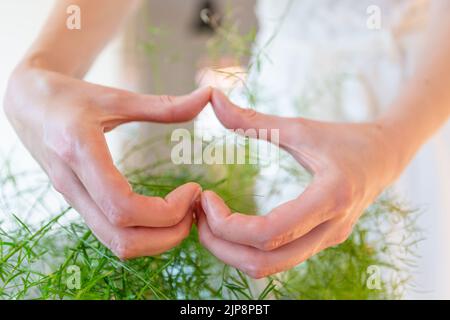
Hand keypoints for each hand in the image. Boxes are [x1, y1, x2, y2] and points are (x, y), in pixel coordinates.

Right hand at [3, 66, 210, 258]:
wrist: (27, 105)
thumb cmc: (71, 96)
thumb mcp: (115, 96)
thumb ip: (163, 104)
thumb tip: (207, 97)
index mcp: (79, 152)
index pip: (123, 207)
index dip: (166, 211)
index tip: (193, 189)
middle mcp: (73, 184)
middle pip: (122, 239)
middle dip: (168, 235)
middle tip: (194, 210)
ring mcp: (73, 199)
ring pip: (116, 244)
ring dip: (157, 240)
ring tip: (183, 213)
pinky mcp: (79, 203)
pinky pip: (111, 234)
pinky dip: (143, 234)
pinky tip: (163, 213)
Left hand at [197, 89, 405, 277]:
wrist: (386, 157)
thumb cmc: (345, 138)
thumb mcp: (301, 127)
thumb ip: (254, 119)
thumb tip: (213, 98)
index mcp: (330, 197)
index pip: (269, 233)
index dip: (227, 224)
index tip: (206, 198)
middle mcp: (330, 229)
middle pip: (264, 262)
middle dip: (221, 245)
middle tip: (198, 216)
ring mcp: (326, 241)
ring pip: (269, 268)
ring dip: (231, 252)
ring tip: (209, 221)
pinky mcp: (320, 242)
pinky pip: (277, 260)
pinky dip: (247, 250)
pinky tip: (231, 226)